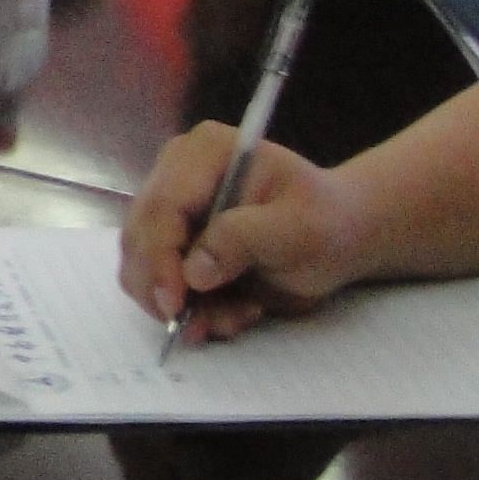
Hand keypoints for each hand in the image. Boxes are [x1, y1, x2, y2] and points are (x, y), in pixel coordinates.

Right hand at [116, 122, 367, 343]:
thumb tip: (193, 273)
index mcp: (204, 153)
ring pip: (140, 266)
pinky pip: (158, 284)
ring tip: (233, 318)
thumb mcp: (300, 228)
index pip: (162, 205)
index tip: (176, 303)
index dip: (160, 256)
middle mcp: (175, 174)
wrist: (340, 235)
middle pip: (139, 236)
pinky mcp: (172, 243)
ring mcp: (170, 210)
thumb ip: (245, 239)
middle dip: (164, 289)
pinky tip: (229, 312)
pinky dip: (188, 309)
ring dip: (179, 305)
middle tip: (198, 326)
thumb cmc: (327, 223)